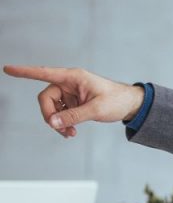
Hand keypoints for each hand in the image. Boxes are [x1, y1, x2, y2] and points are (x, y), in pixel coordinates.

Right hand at [3, 65, 144, 137]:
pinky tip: (71, 131)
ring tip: (70, 133)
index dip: (25, 72)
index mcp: (73, 77)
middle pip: (45, 98)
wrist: (130, 105)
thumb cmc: (117, 100)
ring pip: (52, 108)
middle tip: (60, 130)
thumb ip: (72, 116)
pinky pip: (60, 113)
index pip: (44, 73)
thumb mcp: (95, 110)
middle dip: (50, 115)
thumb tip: (51, 122)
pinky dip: (63, 123)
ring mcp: (70, 93)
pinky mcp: (73, 102)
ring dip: (57, 122)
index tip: (8, 69)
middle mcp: (69, 83)